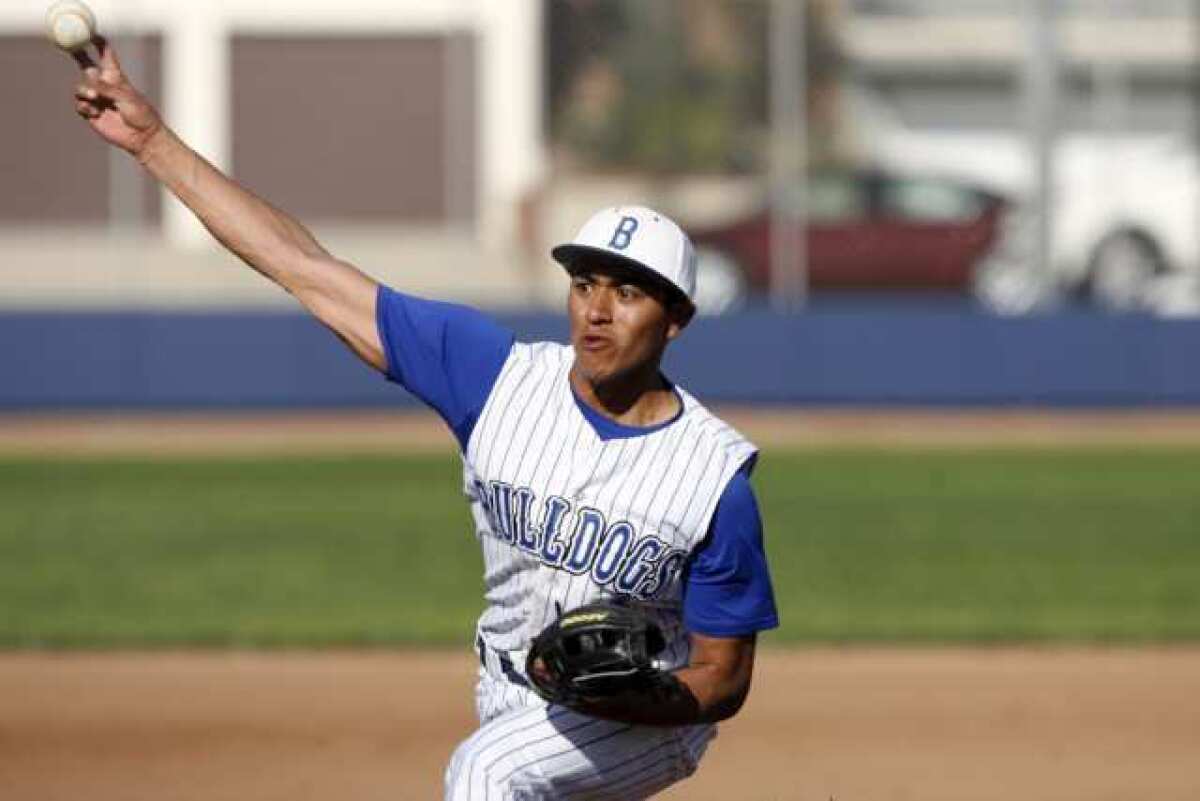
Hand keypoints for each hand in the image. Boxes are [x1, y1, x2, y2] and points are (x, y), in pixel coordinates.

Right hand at [71, 35, 162, 156]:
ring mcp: (97, 99)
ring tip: (95, 98)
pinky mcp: (91, 113)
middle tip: (69, 47)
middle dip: (77, 55)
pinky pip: (80, 105)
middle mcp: (104, 85)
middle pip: (86, 65)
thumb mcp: (126, 97)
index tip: (90, 34)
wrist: (142, 137)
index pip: (105, 55)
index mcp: (115, 77)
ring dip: (84, 91)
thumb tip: (90, 81)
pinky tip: (96, 114)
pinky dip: (85, 107)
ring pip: (80, 88)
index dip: (98, 43)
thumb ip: (107, 88)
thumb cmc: (141, 114)